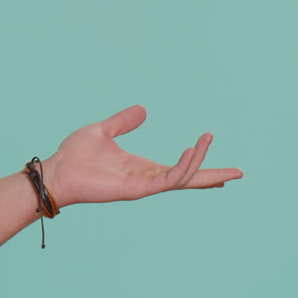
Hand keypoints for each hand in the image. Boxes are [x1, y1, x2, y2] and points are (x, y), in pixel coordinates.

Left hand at [42, 105, 242, 208]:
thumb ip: (124, 121)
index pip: (177, 169)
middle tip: (240, 172)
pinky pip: (168, 179)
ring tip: (207, 139)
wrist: (57, 170)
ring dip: (199, 161)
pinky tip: (191, 151)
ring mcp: (143, 184)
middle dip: (213, 176)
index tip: (214, 153)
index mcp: (141, 166)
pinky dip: (183, 166)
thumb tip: (144, 109)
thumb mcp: (103, 131)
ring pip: (182, 177)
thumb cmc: (75, 155)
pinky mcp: (137, 188)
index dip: (197, 162)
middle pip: (188, 179)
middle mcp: (147, 178)